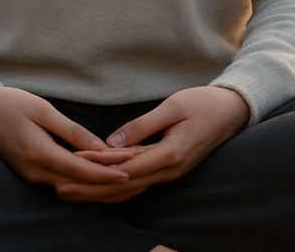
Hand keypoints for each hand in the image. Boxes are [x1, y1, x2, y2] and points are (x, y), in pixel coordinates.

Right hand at [0, 82, 133, 189]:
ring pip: (70, 184)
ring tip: (120, 168)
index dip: (107, 172)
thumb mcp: (43, 110)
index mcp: (39, 155)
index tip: (130, 169)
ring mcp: (30, 175)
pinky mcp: (29, 172)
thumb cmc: (9, 104)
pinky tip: (96, 167)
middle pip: (79, 182)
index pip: (82, 170)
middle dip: (106, 177)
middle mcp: (35, 172)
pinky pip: (60, 179)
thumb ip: (72, 131)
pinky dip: (80, 175)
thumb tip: (100, 146)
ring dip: (95, 178)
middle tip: (133, 167)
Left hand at [57, 85, 249, 202]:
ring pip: (130, 188)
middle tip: (60, 190)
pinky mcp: (169, 168)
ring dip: (100, 191)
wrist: (234, 111)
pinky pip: (138, 181)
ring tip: (73, 191)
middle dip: (90, 190)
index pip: (125, 168)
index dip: (95, 171)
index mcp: (170, 154)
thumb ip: (142, 126)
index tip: (69, 170)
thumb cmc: (204, 103)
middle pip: (123, 186)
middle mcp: (169, 170)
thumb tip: (111, 143)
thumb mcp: (173, 107)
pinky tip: (99, 186)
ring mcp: (170, 172)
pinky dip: (116, 185)